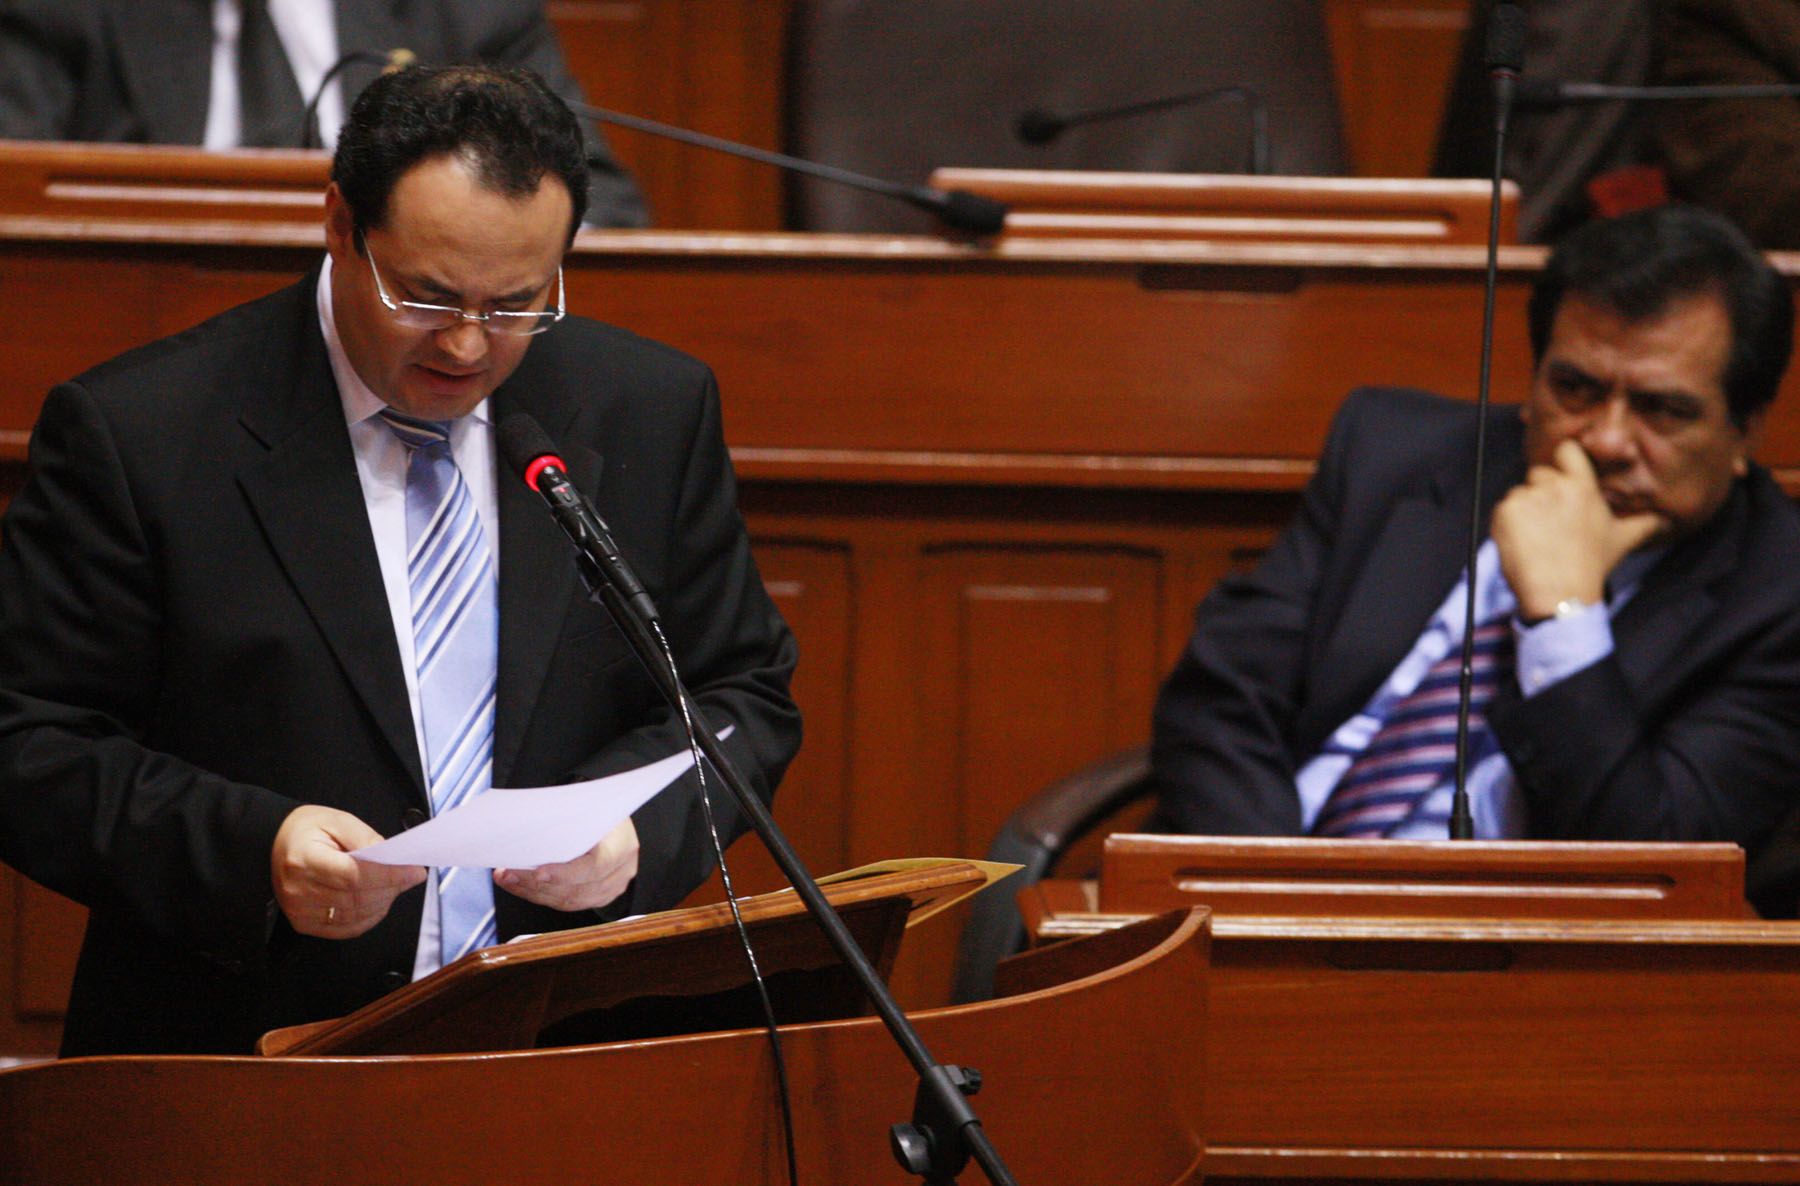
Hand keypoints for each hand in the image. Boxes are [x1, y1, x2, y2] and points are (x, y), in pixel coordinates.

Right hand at [271, 805, 425, 938]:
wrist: (275, 844)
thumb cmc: (309, 830)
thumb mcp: (338, 821)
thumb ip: (366, 838)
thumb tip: (395, 858)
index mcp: (304, 859)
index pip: (353, 875)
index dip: (388, 875)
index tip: (415, 870)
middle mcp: (298, 889)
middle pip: (356, 898)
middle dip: (391, 888)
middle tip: (410, 876)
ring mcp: (299, 910)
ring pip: (354, 916)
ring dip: (383, 903)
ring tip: (396, 885)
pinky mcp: (303, 923)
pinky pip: (345, 929)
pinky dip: (369, 917)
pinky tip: (380, 902)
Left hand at [496, 817, 638, 911]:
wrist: (611, 814)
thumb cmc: (596, 808)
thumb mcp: (587, 806)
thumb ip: (566, 821)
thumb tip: (527, 828)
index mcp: (622, 845)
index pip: (596, 866)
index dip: (566, 873)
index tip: (538, 872)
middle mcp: (621, 871)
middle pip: (577, 889)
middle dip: (537, 884)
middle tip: (508, 873)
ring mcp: (611, 887)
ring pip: (569, 900)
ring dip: (533, 892)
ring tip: (508, 878)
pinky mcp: (599, 896)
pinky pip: (567, 903)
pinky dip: (541, 895)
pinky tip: (521, 886)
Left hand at [1492, 439, 1666, 620]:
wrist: (1560, 592)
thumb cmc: (1591, 566)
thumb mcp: (1623, 540)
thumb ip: (1644, 524)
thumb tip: (1665, 521)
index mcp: (1583, 486)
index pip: (1567, 451)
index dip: (1562, 461)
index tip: (1561, 477)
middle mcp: (1555, 486)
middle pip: (1539, 473)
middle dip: (1541, 492)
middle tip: (1548, 521)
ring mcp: (1527, 497)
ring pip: (1519, 492)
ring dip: (1524, 509)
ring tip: (1536, 537)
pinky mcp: (1505, 511)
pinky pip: (1502, 509)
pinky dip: (1507, 523)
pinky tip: (1521, 542)